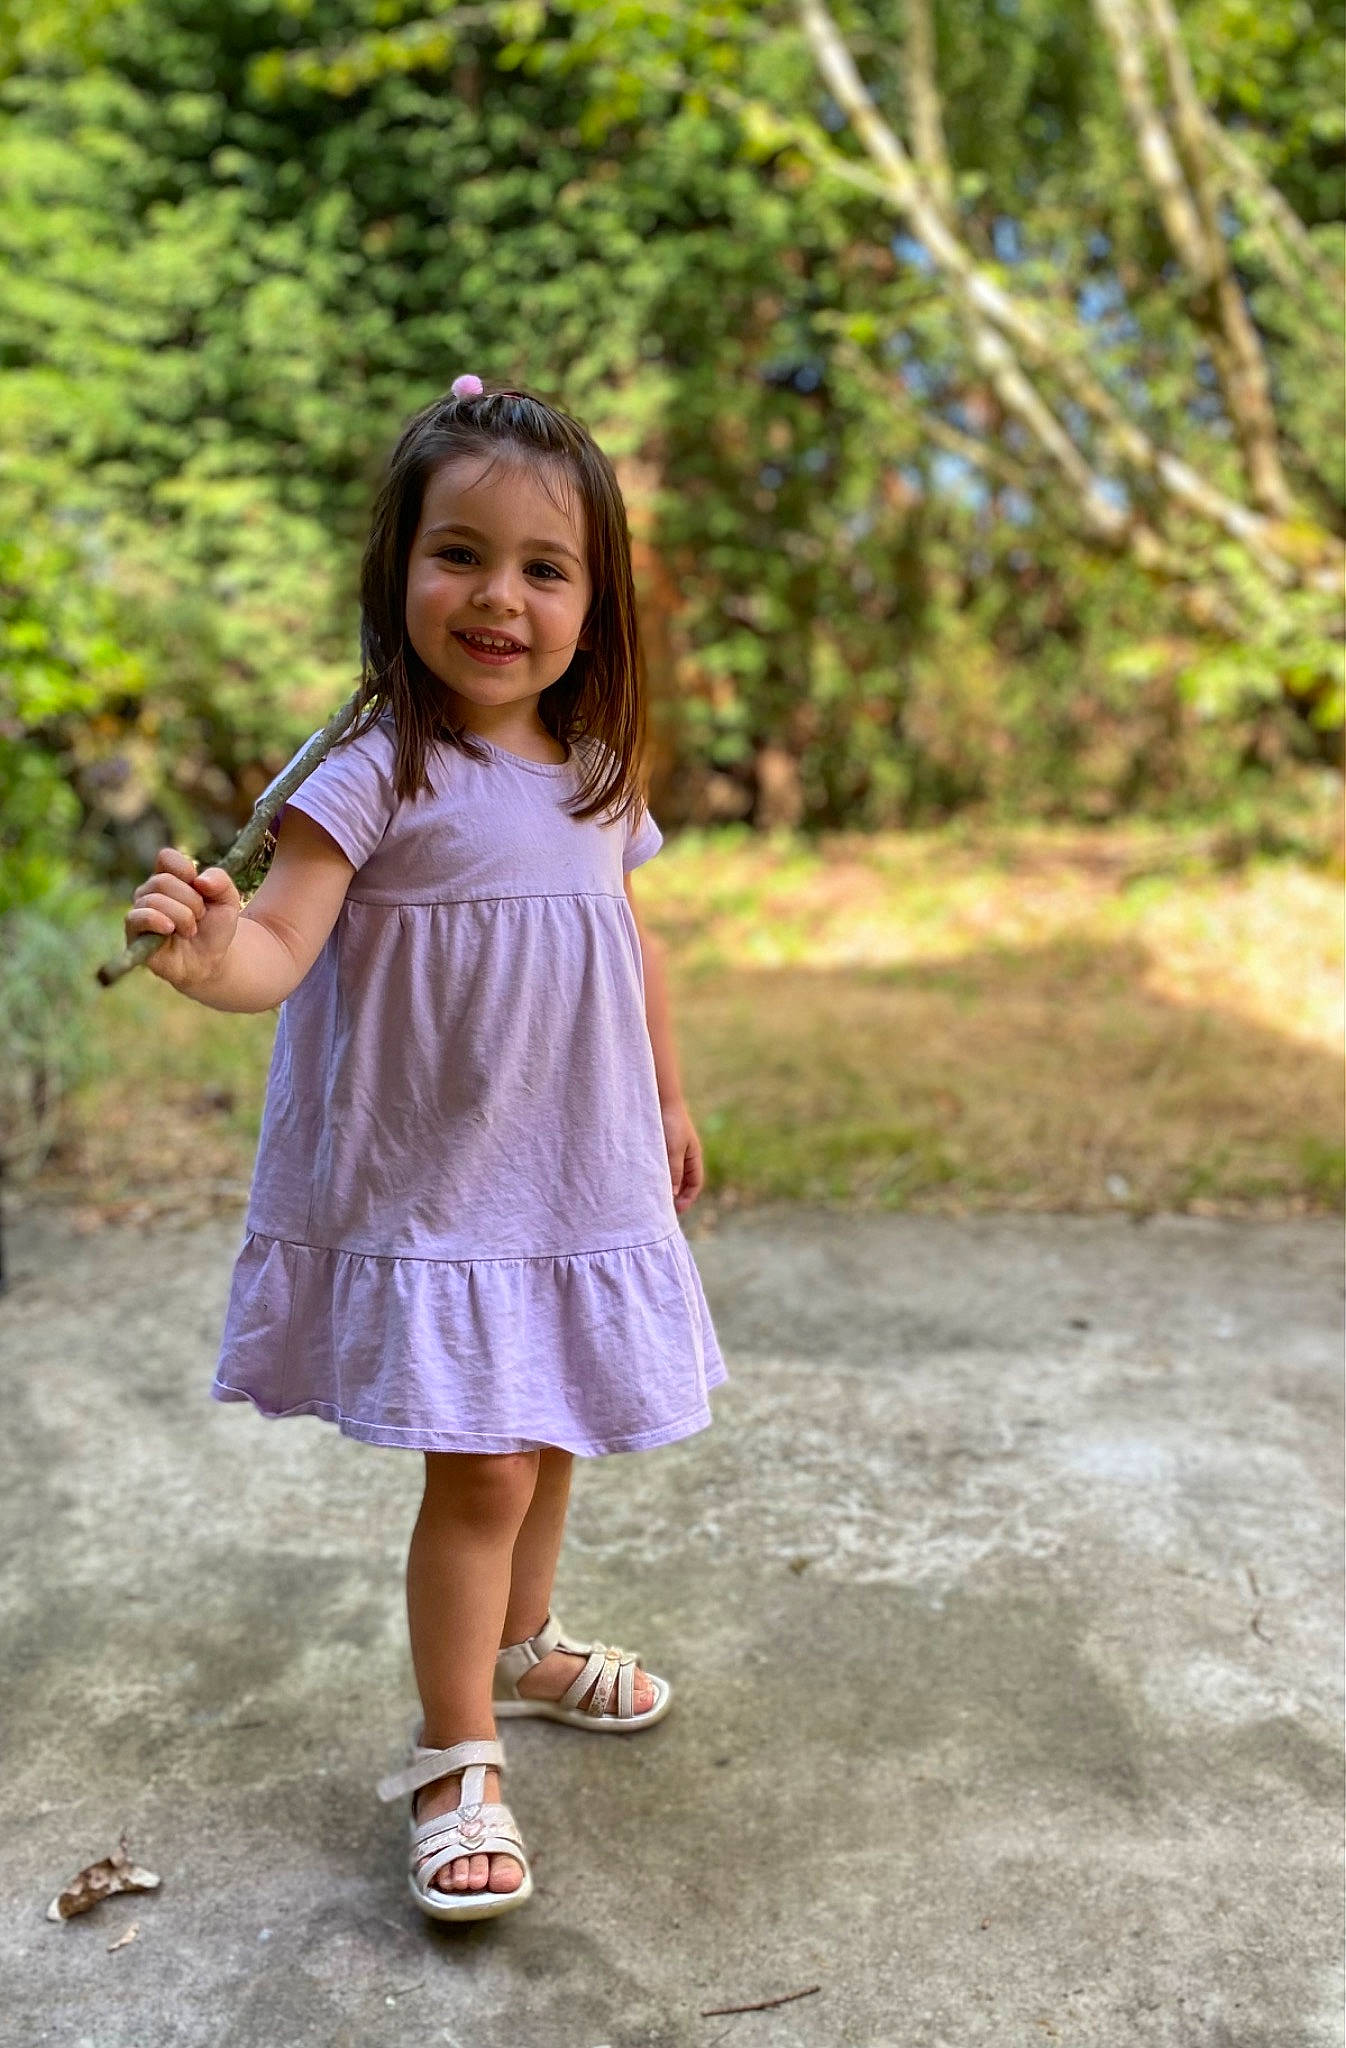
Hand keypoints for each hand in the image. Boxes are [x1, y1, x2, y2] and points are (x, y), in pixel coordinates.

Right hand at [125, 847, 241, 992]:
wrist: (210, 961)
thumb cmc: (215, 929)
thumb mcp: (228, 901)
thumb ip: (221, 881)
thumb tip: (199, 880)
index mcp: (169, 878)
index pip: (166, 857)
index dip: (185, 869)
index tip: (201, 888)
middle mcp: (150, 892)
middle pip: (163, 881)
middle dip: (190, 900)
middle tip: (200, 917)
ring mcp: (140, 911)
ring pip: (153, 900)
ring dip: (182, 916)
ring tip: (191, 931)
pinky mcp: (134, 934)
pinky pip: (136, 917)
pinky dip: (156, 920)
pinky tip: (171, 929)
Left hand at [661, 1100, 704, 1215]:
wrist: (658, 1098)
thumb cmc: (670, 1122)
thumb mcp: (674, 1149)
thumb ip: (674, 1171)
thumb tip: (673, 1195)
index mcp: (692, 1156)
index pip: (695, 1183)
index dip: (687, 1198)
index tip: (676, 1211)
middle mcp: (683, 1155)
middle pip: (682, 1182)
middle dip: (674, 1197)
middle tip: (662, 1211)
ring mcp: (670, 1151)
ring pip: (668, 1175)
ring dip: (662, 1187)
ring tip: (650, 1200)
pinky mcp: (656, 1147)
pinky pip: (656, 1166)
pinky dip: (652, 1176)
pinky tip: (642, 1182)